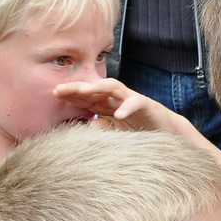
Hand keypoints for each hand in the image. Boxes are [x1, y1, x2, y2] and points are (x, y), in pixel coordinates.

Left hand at [55, 78, 175, 131]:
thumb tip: (89, 125)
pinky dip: (127, 107)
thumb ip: (102, 128)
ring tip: (84, 91)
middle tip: (60, 89)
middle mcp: (116, 99)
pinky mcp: (146, 105)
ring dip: (98, 87)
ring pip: (113, 87)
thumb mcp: (115, 132)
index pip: (86, 96)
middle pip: (95, 88)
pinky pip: (135, 103)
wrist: (166, 133)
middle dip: (78, 87)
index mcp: (106, 104)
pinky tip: (118, 115)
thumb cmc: (138, 131)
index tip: (54, 93)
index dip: (71, 94)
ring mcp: (131, 100)